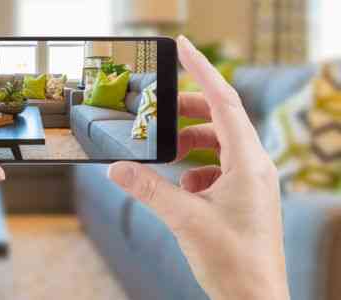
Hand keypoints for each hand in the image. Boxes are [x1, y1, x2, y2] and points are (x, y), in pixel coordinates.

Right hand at [108, 36, 288, 299]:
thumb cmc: (232, 261)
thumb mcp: (183, 219)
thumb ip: (148, 189)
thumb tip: (115, 170)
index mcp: (248, 162)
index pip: (224, 101)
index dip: (202, 70)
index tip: (183, 47)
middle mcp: (255, 166)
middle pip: (221, 119)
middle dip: (189, 111)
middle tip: (160, 111)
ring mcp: (252, 182)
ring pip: (220, 144)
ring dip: (191, 142)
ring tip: (167, 153)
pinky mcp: (246, 197)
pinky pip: (220, 168)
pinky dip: (197, 168)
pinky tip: (182, 186)